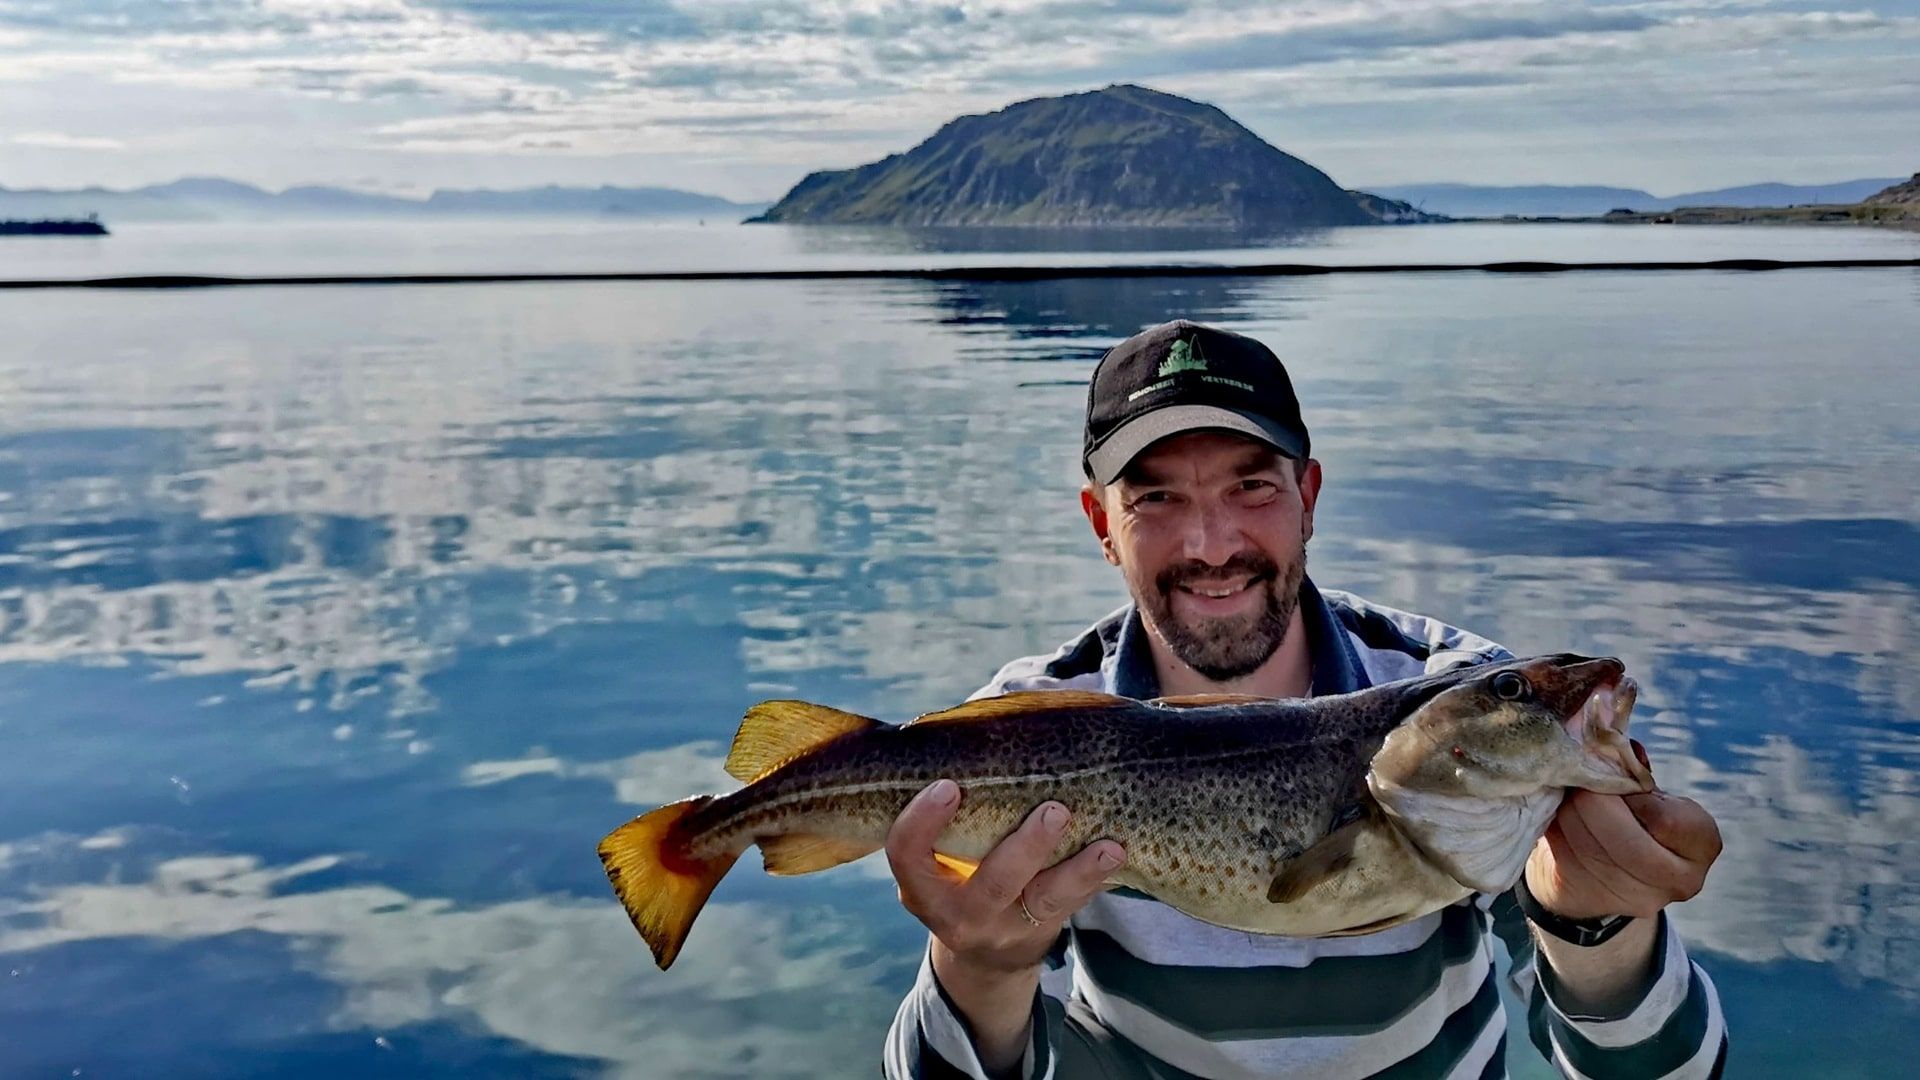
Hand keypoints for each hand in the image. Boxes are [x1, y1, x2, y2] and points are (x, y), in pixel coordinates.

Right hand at [887, 779, 1125, 974]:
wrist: (985, 955)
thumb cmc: (956, 873)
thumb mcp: (937, 855)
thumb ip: (952, 807)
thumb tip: (982, 715)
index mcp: (921, 887)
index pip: (907, 855)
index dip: (922, 822)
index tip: (948, 786)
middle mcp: (958, 914)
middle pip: (992, 885)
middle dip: (1026, 849)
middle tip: (1055, 811)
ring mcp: (1004, 927)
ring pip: (1044, 900)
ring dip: (1078, 871)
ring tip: (1106, 847)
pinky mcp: (1041, 931)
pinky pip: (1072, 905)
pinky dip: (1096, 878)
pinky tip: (1116, 853)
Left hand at [1526, 746, 1722, 920]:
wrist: (1598, 869)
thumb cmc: (1627, 817)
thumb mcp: (1643, 794)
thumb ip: (1633, 770)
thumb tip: (1612, 734)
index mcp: (1701, 843)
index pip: (1668, 819)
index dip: (1632, 795)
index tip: (1614, 779)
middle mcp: (1680, 879)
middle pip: (1626, 840)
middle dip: (1592, 804)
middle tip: (1577, 784)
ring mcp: (1637, 897)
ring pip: (1589, 847)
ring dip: (1568, 814)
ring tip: (1564, 798)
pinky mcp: (1593, 900)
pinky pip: (1565, 858)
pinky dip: (1554, 830)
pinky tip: (1555, 817)